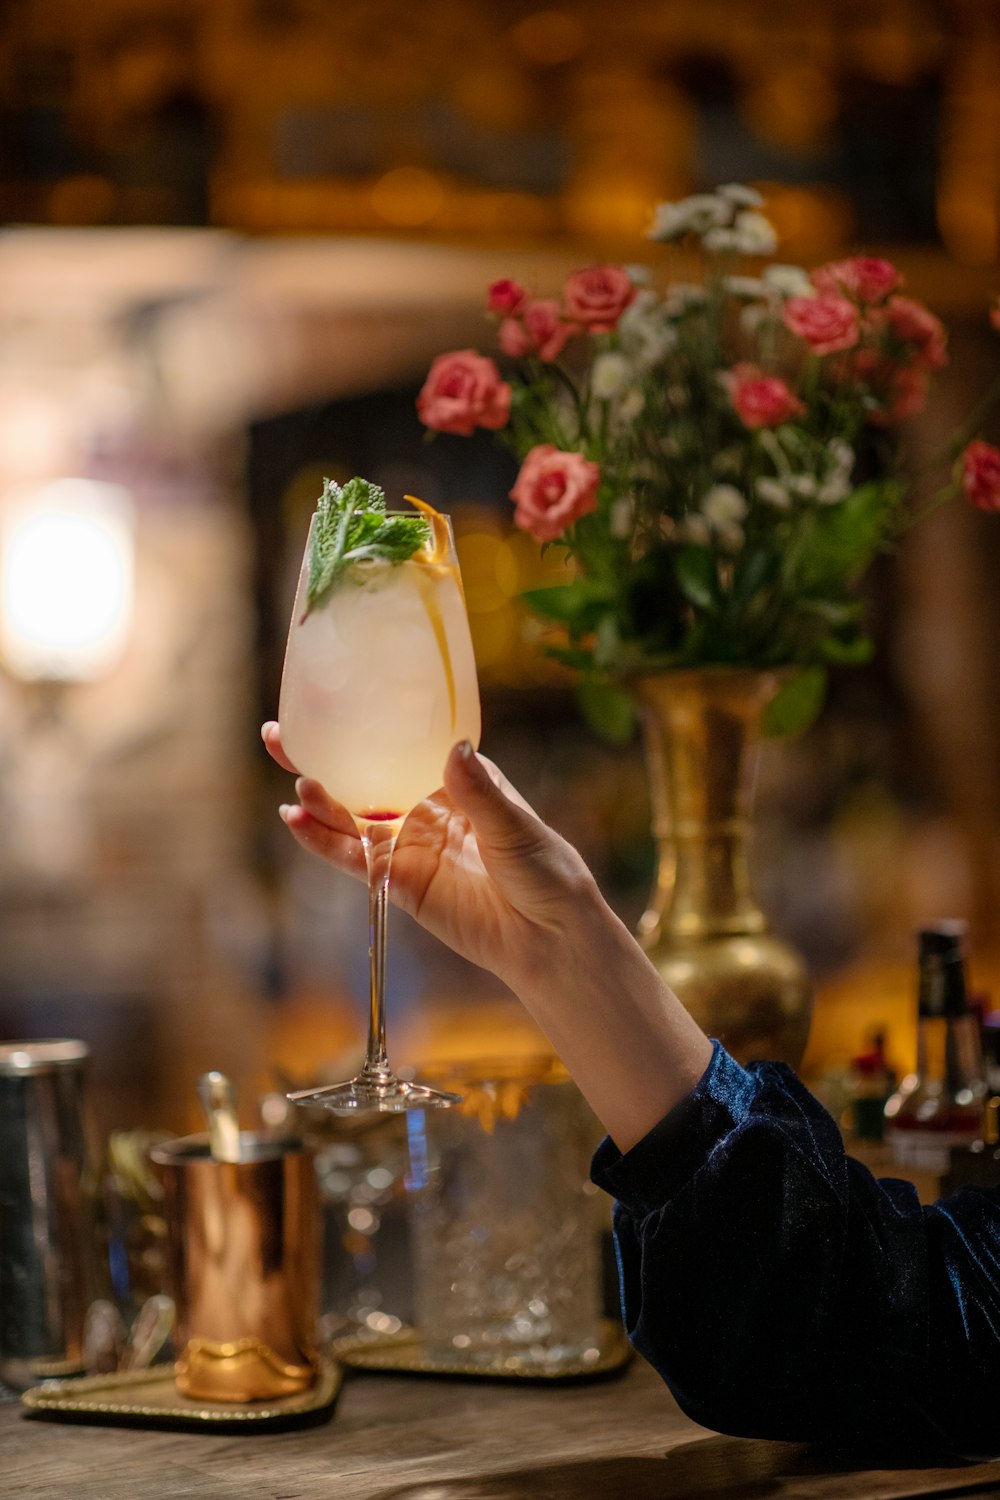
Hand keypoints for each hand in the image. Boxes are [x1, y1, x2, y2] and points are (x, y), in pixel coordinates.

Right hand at [262, 722, 712, 1149]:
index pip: (400, 742)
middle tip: (277, 737)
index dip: (363, 725)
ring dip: (319, 801)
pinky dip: (324, 843)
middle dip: (321, 757)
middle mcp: (424, 806)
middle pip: (362, 776)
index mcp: (455, 779)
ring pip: (350, 817)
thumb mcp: (515, 827)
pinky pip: (354, 859)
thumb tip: (453, 749)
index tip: (327, 703)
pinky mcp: (398, 883)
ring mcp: (408, 845)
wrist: (550, 938)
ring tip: (296, 784)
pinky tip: (297, 824)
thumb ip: (479, 794)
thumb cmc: (546, 873)